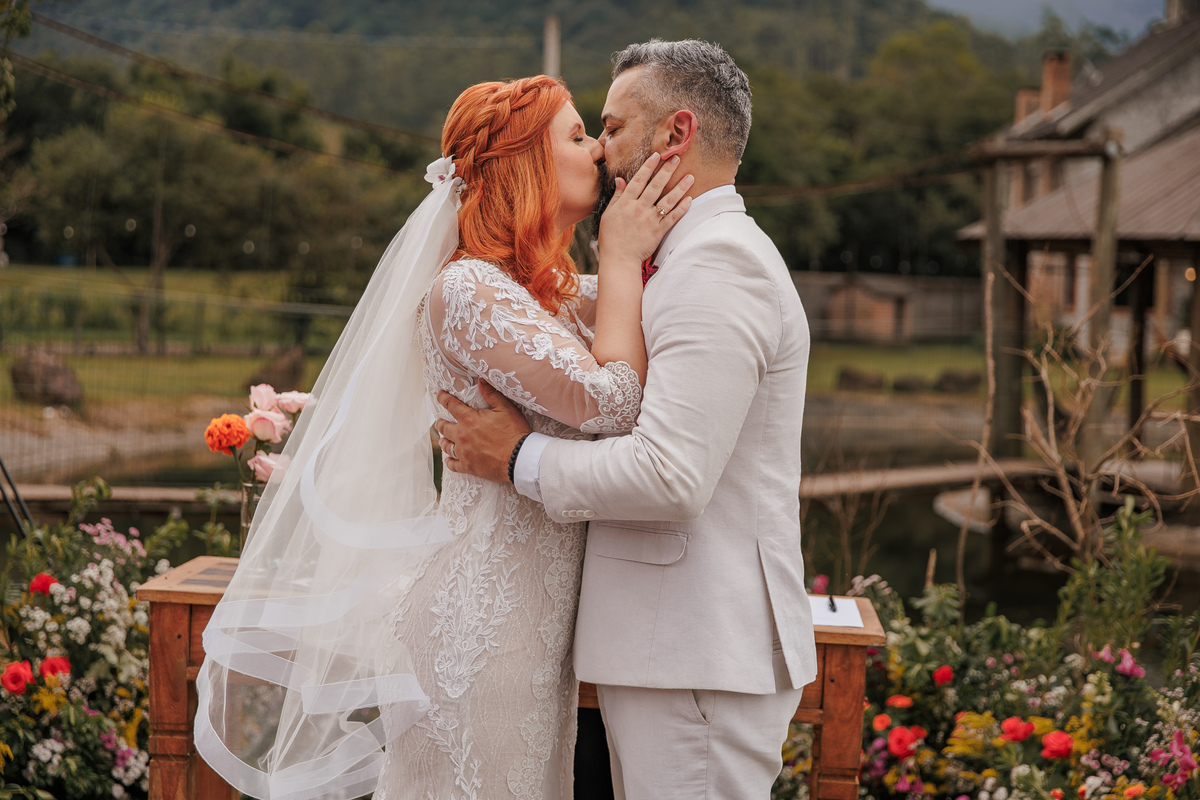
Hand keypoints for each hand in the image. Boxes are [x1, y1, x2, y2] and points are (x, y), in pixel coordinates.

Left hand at [436, 380, 531, 482]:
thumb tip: (481, 380)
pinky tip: (449, 459)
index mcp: (469, 420)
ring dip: (443, 441)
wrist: (519, 458)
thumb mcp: (506, 408)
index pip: (451, 405)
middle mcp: (462, 435)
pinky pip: (453, 465)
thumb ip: (491, 394)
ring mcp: (464, 452)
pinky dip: (449, 461)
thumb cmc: (514, 432)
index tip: (439, 395)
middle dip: (440, 423)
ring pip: (447, 446)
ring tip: (442, 439)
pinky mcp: (468, 466)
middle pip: (444, 427)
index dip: (443, 398)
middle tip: (439, 421)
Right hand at [597, 153, 693, 267]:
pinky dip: (682, 208)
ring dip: (680, 188)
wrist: (619, 259)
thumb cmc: (611, 237)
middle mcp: (639, 208)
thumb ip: (617, 196)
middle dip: (667, 170)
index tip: (657, 155)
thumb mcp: (609, 214)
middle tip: (676, 158)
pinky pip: (673, 217)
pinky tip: (690, 199)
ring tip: (690, 177)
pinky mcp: (659, 231)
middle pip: (655, 186)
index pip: (638, 180)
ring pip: (668, 200)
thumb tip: (620, 179)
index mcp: (626, 203)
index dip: (648, 167)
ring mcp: (650, 220)